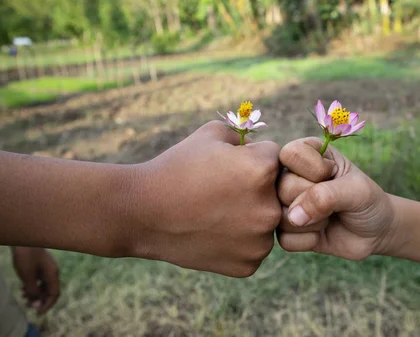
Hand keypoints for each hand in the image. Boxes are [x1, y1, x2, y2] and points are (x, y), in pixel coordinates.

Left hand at [11, 247, 59, 314]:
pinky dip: (34, 285)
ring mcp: (47, 267)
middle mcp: (53, 271)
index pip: (54, 294)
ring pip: (44, 285)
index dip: (47, 305)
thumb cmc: (26, 256)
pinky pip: (41, 279)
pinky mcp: (41, 264)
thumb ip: (32, 290)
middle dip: (40, 300)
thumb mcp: (27, 276)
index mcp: (52, 274)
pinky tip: (23, 287)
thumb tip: (36, 302)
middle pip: (50, 290)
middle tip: (28, 306)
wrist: (23, 238)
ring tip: (23, 296)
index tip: (38, 312)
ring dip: (35, 293)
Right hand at [129, 121, 280, 277]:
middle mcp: (270, 209)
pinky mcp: (249, 265)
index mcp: (264, 170)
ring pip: (267, 221)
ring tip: (216, 212)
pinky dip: (239, 241)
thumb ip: (247, 136)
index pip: (275, 157)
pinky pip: (254, 247)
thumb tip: (264, 148)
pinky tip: (213, 232)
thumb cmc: (177, 167)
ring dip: (250, 216)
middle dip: (256, 188)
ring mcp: (260, 242)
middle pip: (277, 192)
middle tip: (222, 191)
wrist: (142, 212)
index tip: (225, 166)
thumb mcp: (212, 134)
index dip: (250, 157)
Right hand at [277, 137, 397, 259]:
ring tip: (328, 218)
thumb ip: (325, 196)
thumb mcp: (356, 191)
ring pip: (279, 215)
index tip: (334, 175)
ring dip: (312, 224)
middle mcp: (290, 176)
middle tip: (333, 202)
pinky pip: (284, 240)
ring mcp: (285, 204)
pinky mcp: (286, 231)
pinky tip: (320, 235)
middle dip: (314, 201)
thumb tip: (293, 217)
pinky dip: (308, 241)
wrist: (376, 233)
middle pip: (282, 187)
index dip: (314, 170)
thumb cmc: (367, 202)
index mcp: (306, 153)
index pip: (291, 154)